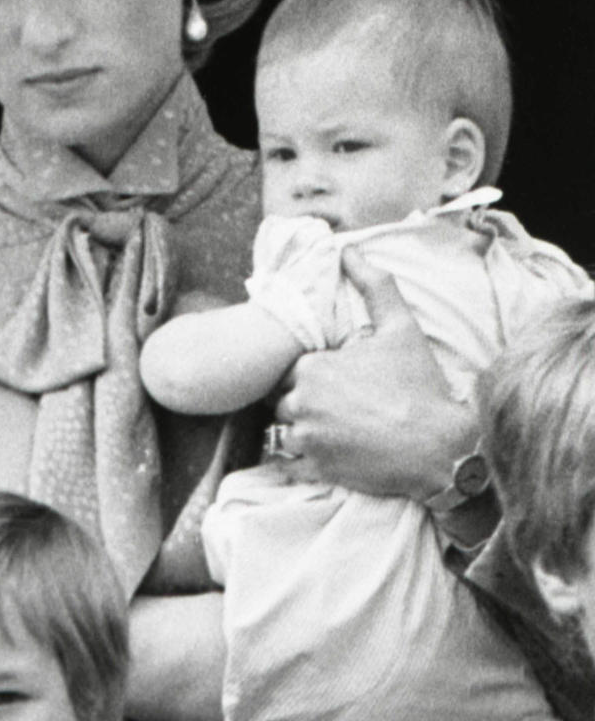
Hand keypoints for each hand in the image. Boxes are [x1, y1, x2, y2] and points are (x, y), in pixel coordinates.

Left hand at [271, 247, 477, 497]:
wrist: (439, 447)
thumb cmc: (419, 385)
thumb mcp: (401, 328)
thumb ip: (374, 285)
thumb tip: (349, 250)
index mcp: (312, 368)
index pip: (288, 370)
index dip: (309, 374)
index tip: (335, 380)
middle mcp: (300, 403)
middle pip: (281, 401)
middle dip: (301, 402)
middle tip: (335, 407)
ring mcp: (306, 440)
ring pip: (284, 432)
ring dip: (301, 429)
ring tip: (334, 430)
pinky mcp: (314, 470)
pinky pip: (289, 463)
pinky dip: (303, 458)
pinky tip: (330, 452)